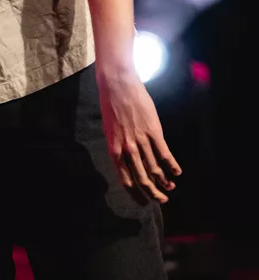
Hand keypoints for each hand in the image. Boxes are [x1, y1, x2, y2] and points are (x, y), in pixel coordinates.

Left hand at [98, 66, 180, 203]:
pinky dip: (172, 166)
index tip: (143, 202)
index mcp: (114, 149)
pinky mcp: (153, 132)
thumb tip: (126, 161)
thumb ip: (118, 146)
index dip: (136, 194)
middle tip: (162, 200)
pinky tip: (177, 172)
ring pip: (155, 169)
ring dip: (164, 182)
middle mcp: (127, 148)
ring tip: (170, 187)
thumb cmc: (111, 106)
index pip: (125, 179)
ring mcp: (141, 141)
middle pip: (142, 179)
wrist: (118, 85)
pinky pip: (165, 154)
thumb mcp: (110, 130)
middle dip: (153, 193)